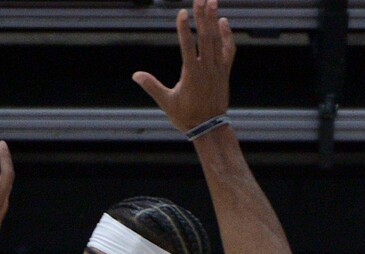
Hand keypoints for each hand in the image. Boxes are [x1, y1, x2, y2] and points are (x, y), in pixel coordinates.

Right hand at [132, 0, 234, 133]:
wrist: (209, 129)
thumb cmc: (186, 117)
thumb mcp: (167, 102)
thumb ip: (152, 86)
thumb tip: (136, 75)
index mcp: (191, 74)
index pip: (188, 46)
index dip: (184, 28)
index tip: (182, 12)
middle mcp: (206, 68)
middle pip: (205, 37)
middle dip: (202, 16)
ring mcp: (217, 69)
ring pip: (217, 40)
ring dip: (213, 19)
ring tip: (212, 1)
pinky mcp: (225, 72)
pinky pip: (228, 50)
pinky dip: (227, 36)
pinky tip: (223, 22)